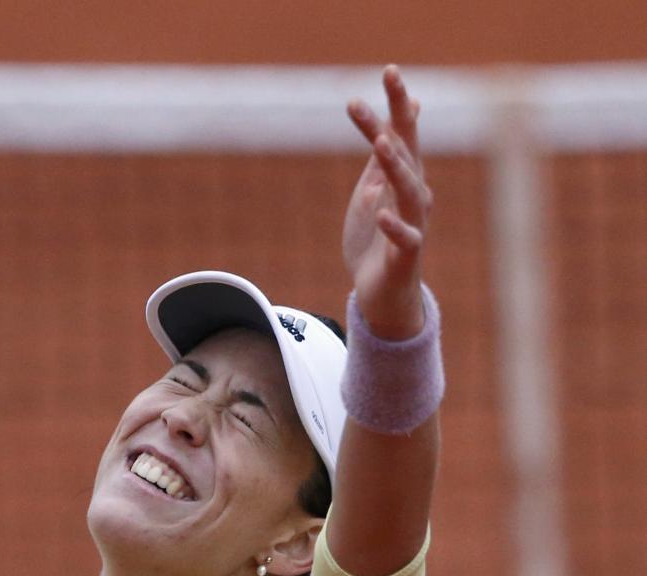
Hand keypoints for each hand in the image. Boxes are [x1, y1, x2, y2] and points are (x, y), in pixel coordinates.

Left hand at [341, 65, 432, 335]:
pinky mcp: (405, 255)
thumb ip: (384, 155)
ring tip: (380, 142)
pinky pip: (404, 238)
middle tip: (378, 94)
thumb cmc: (378, 239)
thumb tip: (402, 114)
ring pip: (408, 191)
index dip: (397, 103)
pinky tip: (379, 211)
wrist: (381, 292)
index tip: (389, 70)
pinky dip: (393, 225)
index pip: (403, 133)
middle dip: (393, 122)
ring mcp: (412, 224)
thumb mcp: (374, 189)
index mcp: (403, 178)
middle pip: (406, 153)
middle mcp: (413, 196)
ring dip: (396, 166)